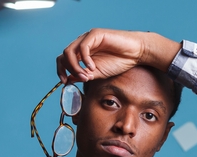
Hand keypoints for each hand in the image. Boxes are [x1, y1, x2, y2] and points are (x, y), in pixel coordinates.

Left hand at [56, 29, 178, 84]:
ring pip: (70, 51)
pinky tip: (92, 67)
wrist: (135, 53)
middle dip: (68, 70)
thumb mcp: (97, 73)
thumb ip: (84, 75)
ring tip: (86, 75)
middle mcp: (82, 44)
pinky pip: (83, 47)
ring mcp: (87, 38)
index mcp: (81, 53)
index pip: (63, 59)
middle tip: (78, 80)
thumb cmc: (119, 62)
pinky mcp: (95, 34)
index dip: (61, 70)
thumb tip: (69, 80)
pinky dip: (85, 59)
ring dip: (75, 66)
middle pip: (64, 55)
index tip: (65, 82)